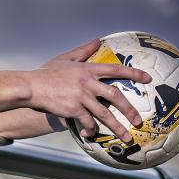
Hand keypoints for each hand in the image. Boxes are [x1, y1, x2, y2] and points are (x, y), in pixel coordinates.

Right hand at [27, 38, 151, 142]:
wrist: (30, 86)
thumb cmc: (47, 73)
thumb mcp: (66, 58)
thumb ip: (83, 51)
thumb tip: (97, 40)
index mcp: (88, 69)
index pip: (116, 70)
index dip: (133, 74)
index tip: (147, 79)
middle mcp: (87, 83)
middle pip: (115, 96)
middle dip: (129, 109)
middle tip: (138, 121)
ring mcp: (81, 97)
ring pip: (104, 114)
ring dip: (117, 128)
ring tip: (126, 138)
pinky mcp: (73, 109)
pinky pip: (87, 122)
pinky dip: (90, 129)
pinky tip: (90, 133)